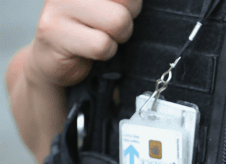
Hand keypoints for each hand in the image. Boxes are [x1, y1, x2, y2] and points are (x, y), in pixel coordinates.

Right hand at [26, 0, 141, 87]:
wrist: (49, 58)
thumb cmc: (86, 29)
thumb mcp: (107, 7)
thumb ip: (123, 1)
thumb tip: (137, 1)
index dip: (132, 4)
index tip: (118, 10)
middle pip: (128, 1)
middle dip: (127, 20)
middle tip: (109, 28)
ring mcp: (58, 5)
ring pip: (117, 21)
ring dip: (117, 38)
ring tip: (100, 38)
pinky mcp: (53, 31)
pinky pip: (101, 45)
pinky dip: (105, 53)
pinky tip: (91, 51)